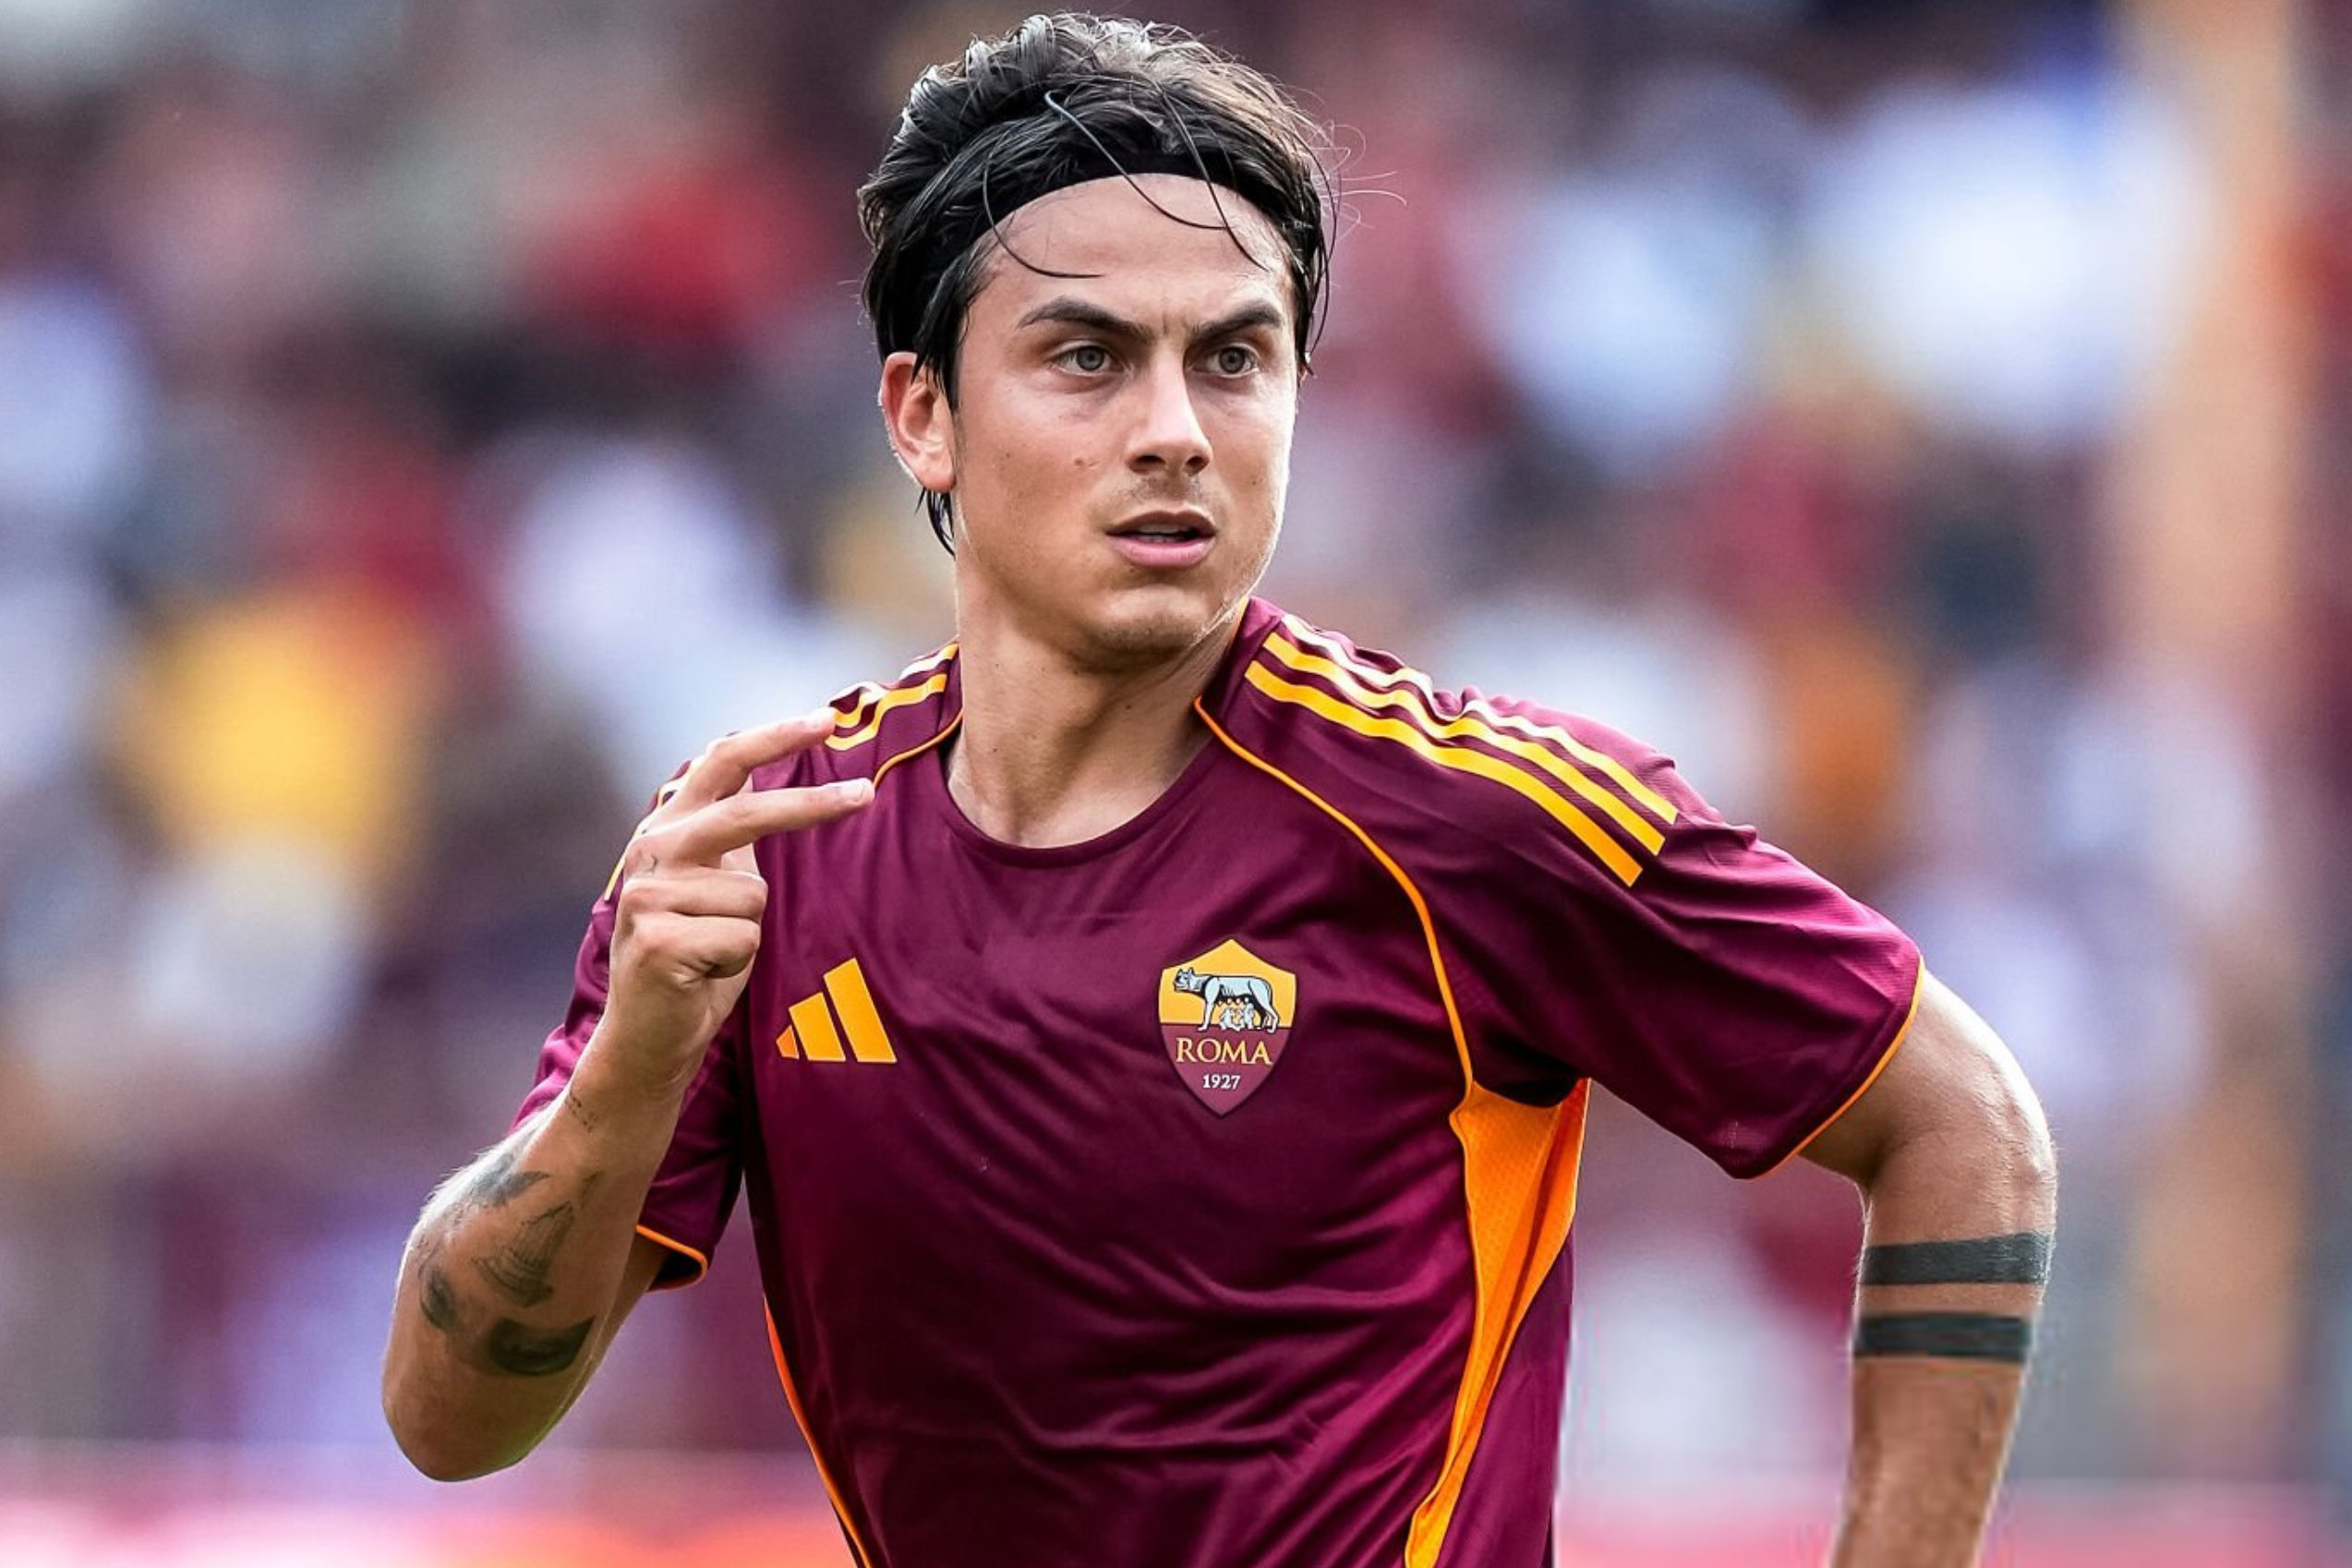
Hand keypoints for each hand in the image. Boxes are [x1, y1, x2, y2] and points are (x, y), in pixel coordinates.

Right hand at [597, 713, 871, 1093]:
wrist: (649, 1037)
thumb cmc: (697, 962)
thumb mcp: (717, 889)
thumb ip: (734, 845)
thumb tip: (787, 794)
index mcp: (667, 830)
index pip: (720, 765)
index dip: (772, 738)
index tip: (825, 719)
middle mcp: (651, 852)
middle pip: (745, 811)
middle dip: (810, 804)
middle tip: (867, 794)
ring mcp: (647, 896)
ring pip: (753, 893)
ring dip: (750, 930)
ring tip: (713, 953)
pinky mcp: (656, 941)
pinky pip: (743, 938)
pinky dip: (737, 962)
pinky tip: (700, 976)